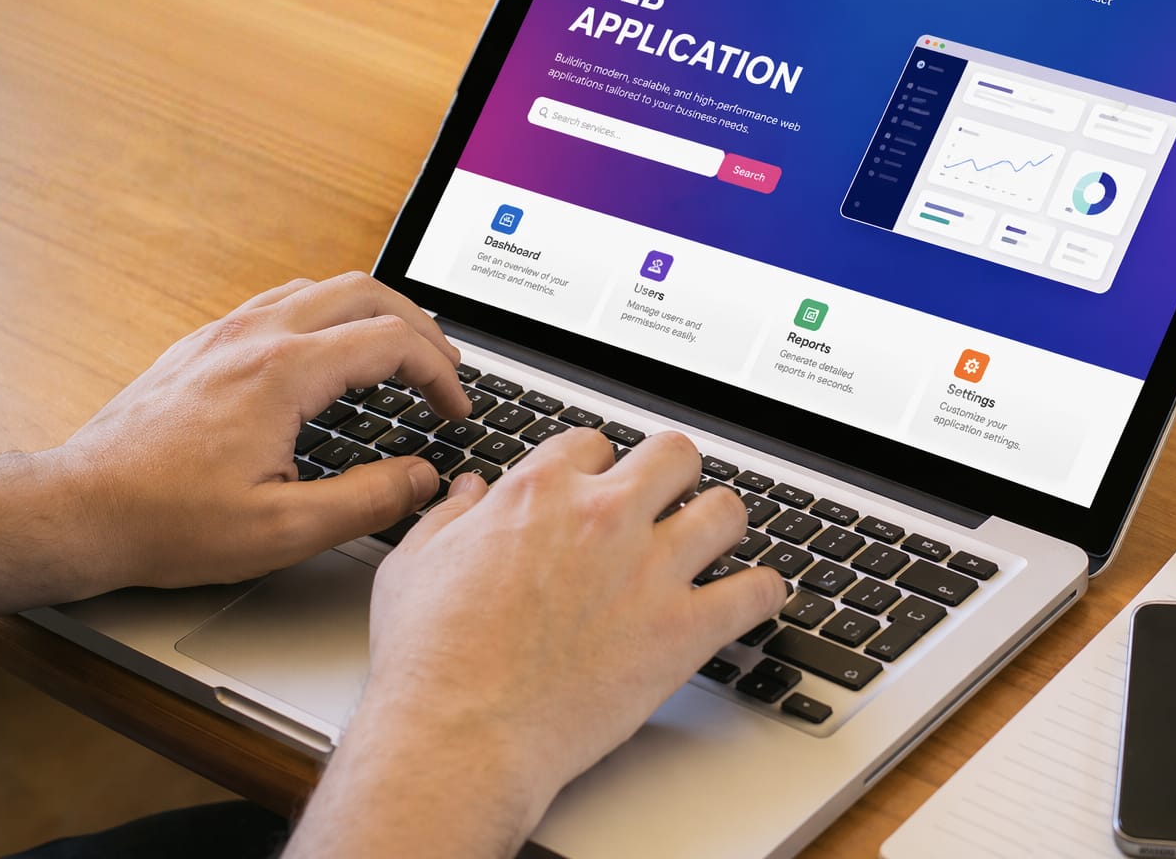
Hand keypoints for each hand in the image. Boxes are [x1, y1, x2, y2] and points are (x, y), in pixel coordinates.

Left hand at [49, 271, 469, 593]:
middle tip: (445, 369)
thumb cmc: (167, 521)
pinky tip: (331, 353)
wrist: (78, 508)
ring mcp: (226, 333)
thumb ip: (366, 501)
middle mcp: (256, 336)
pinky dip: (328, 315)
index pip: (391, 341)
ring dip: (374, 313)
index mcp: (283, 373)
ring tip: (400, 354)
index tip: (454, 409)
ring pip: (323, 287)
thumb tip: (422, 478)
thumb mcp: (282, 531)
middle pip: (365, 292)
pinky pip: (283, 301)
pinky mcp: (204, 344)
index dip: (440, 372)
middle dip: (420, 327)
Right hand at [285, 428, 784, 856]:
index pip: (594, 441)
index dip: (598, 465)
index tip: (599, 487)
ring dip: (720, 524)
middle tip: (668, 501)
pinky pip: (756, 592)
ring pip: (726, 510)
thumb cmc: (431, 658)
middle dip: (673, 475)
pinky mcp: (684, 629)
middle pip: (674, 454)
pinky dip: (761, 594)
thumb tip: (470, 492)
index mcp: (540, 490)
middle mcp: (604, 515)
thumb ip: (450, 516)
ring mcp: (651, 569)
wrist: (462, 733)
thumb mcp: (414, 563)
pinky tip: (750, 599)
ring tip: (713, 544)